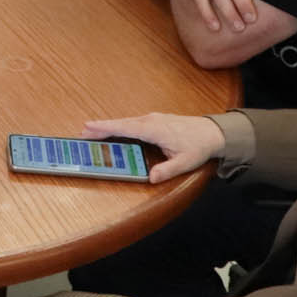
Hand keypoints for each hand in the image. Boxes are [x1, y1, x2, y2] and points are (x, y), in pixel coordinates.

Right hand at [85, 113, 226, 183]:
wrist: (213, 132)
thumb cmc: (199, 146)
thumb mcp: (185, 162)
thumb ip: (167, 170)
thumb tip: (151, 178)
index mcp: (154, 129)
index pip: (125, 128)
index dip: (106, 128)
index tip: (88, 127)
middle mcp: (151, 120)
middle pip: (121, 123)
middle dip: (101, 127)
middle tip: (82, 132)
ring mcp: (152, 118)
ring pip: (126, 122)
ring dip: (110, 126)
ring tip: (93, 132)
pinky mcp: (155, 120)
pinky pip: (132, 122)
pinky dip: (120, 126)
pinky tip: (114, 131)